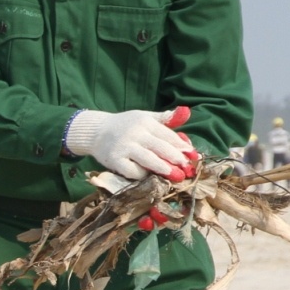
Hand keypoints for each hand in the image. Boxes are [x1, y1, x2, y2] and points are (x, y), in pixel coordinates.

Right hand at [64, 106, 198, 180]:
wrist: (95, 132)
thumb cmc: (124, 125)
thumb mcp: (144, 117)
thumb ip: (165, 118)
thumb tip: (186, 112)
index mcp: (145, 122)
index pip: (167, 135)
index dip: (181, 146)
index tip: (193, 155)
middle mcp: (135, 133)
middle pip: (160, 147)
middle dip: (176, 159)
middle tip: (188, 169)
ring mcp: (124, 147)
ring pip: (148, 159)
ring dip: (164, 168)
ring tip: (176, 176)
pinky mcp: (114, 160)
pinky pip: (132, 170)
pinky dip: (143, 174)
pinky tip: (150, 177)